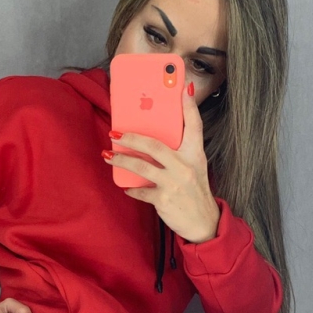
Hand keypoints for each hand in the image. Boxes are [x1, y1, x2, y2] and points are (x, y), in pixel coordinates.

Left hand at [105, 81, 220, 242]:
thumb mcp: (195, 168)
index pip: (194, 125)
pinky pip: (140, 191)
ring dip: (121, 161)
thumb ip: (180, 152)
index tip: (182, 88)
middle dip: (132, 138)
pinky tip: (125, 187)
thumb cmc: (194, 192)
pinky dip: (131, 190)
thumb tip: (156, 140)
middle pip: (155, 145)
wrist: (204, 223)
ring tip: (108, 156)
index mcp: (195, 155)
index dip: (189, 107)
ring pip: (142, 167)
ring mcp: (174, 183)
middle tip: (115, 134)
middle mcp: (186, 166)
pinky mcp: (164, 200)